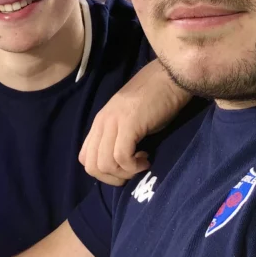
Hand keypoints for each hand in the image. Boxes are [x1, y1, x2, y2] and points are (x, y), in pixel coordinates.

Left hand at [79, 59, 190, 185]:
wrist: (170, 77)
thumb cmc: (155, 99)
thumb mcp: (129, 120)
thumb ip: (119, 136)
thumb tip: (119, 163)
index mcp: (99, 123)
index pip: (85, 158)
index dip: (103, 172)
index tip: (124, 166)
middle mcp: (102, 123)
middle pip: (91, 166)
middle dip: (112, 178)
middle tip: (132, 171)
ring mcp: (113, 123)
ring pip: (104, 165)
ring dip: (125, 172)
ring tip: (142, 162)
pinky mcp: (128, 124)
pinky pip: (121, 157)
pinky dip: (133, 166)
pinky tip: (146, 158)